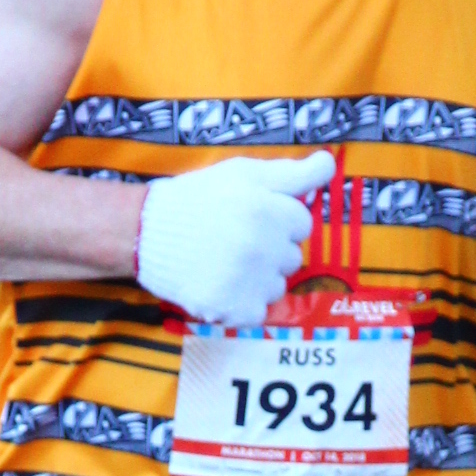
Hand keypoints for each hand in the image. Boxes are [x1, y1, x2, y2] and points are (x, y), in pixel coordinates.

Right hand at [136, 151, 329, 325]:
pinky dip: (243, 303)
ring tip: (226, 262)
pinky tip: (221, 283)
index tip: (252, 217)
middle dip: (271, 249)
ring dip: (259, 279)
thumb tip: (329, 163)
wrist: (146, 231)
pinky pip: (258, 312)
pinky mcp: (232, 308)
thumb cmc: (199, 198)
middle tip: (235, 239)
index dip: (280, 220)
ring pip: (277, 287)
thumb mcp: (244, 174)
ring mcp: (248, 281)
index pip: (303, 224)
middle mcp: (262, 246)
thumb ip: (291, 173)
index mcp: (269, 210)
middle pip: (292, 258)